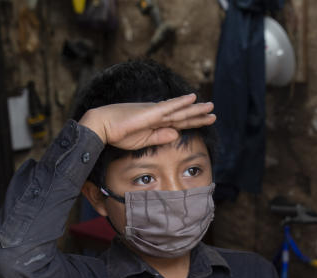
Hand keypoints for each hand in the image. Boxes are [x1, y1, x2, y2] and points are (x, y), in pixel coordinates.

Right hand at [78, 94, 215, 150]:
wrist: (102, 126)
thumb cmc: (119, 133)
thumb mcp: (144, 140)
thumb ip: (160, 137)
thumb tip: (177, 135)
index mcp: (156, 123)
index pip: (179, 123)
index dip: (194, 122)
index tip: (207, 121)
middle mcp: (158, 115)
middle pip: (183, 115)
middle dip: (199, 114)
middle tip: (214, 112)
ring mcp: (155, 112)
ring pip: (180, 110)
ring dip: (195, 108)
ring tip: (210, 106)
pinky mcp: (150, 112)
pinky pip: (169, 106)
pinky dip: (181, 102)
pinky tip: (192, 98)